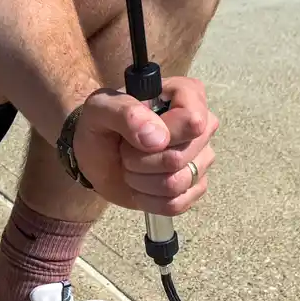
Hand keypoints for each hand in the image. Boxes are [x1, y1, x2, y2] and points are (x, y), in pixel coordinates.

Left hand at [72, 77, 217, 214]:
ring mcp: (202, 158)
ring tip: (131, 167)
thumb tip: (158, 138)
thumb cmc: (101, 125)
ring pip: (178, 183)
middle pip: (180, 157)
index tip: (136, 135)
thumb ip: (125, 113)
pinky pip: (177, 205)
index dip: (161, 134)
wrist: (96, 157)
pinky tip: (140, 186)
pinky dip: (149, 200)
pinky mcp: (194, 187)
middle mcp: (202, 125)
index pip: (192, 122)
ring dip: (142, 181)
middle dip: (142, 161)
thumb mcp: (99, 109)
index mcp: (187, 95)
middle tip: (126, 151)